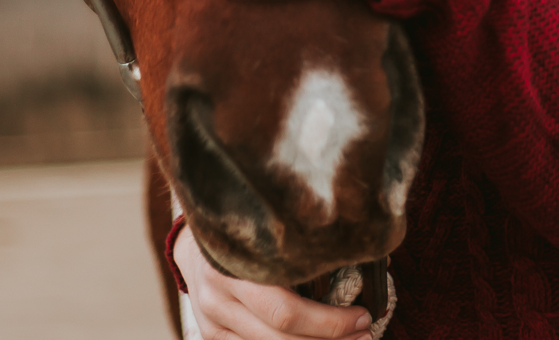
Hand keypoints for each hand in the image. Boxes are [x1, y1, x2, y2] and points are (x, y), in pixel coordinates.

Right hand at [175, 222, 372, 339]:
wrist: (194, 242)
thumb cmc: (245, 231)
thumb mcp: (269, 229)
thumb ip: (302, 248)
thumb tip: (363, 257)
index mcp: (236, 262)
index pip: (287, 310)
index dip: (330, 321)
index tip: (364, 315)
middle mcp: (219, 295)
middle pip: (280, 336)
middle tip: (364, 336)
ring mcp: (211, 319)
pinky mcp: (209, 334)